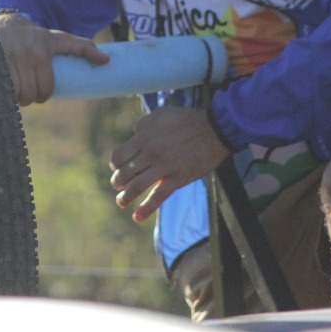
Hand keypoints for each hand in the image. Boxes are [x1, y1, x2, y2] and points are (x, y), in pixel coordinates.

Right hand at [0, 13, 108, 106]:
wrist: (5, 22)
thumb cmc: (35, 36)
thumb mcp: (57, 38)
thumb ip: (81, 47)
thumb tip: (106, 61)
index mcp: (44, 49)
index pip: (46, 87)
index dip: (43, 95)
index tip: (40, 94)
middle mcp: (26, 53)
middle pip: (30, 93)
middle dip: (28, 98)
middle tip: (26, 92)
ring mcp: (7, 57)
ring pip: (15, 94)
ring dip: (15, 98)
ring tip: (14, 91)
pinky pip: (0, 90)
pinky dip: (2, 95)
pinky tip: (2, 90)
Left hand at [108, 106, 230, 222]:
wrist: (215, 130)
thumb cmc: (187, 120)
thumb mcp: (160, 114)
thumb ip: (143, 124)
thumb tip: (134, 133)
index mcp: (144, 137)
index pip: (119, 156)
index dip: (115, 165)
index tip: (116, 168)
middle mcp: (150, 153)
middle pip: (125, 173)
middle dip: (118, 182)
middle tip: (117, 186)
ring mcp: (164, 167)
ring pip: (137, 186)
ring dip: (126, 197)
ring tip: (121, 202)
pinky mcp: (177, 179)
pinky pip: (158, 196)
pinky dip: (146, 208)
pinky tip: (137, 217)